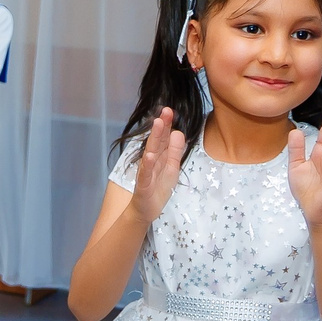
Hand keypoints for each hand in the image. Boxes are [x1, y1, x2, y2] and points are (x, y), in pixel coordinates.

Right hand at [128, 108, 185, 222]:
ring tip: (158, 124)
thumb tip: (178, 132)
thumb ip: (174, 151)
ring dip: (154, 138)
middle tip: (165, 111)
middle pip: (157, 141)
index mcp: (159, 157)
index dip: (167, 124)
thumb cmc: (157, 189)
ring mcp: (146, 172)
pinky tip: (150, 156)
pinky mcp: (144, 185)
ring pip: (150, 153)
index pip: (163, 138)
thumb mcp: (171, 168)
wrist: (145, 210)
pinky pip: (145, 174)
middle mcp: (151, 161)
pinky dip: (147, 165)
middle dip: (161, 126)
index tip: (169, 110)